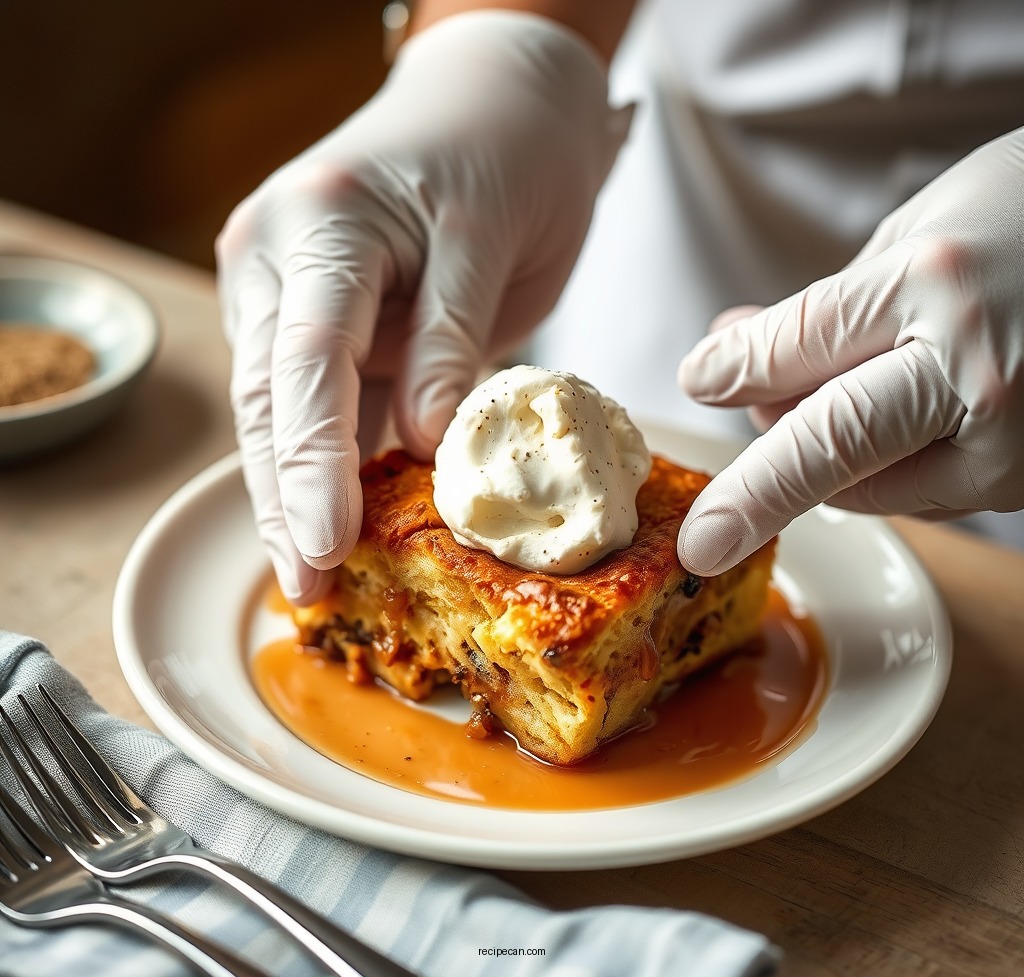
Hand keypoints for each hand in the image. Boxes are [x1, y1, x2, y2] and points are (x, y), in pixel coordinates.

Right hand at [217, 12, 629, 601]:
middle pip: (276, 400)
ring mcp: (298, 297)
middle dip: (286, 499)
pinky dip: (337, 466)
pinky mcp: (334, 326)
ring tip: (316, 581)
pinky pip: (329, 406)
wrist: (505, 98)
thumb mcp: (488, 237)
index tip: (322, 544)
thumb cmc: (505, 148)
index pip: (306, 360)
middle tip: (306, 589)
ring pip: (290, 413)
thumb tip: (423, 443)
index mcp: (317, 224)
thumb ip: (451, 340)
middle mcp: (282, 263)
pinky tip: (344, 525)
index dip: (312, 462)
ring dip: (300, 495)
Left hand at [677, 128, 1023, 574]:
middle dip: (753, 499)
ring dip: (814, 464)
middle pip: (830, 448)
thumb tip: (740, 354)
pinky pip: (925, 491)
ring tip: (793, 410)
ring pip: (872, 486)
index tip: (697, 383)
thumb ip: (833, 303)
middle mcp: (983, 374)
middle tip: (703, 542)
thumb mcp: (928, 224)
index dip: (734, 368)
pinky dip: (879, 469)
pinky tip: (872, 424)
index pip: (799, 342)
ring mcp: (1020, 442)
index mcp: (943, 283)